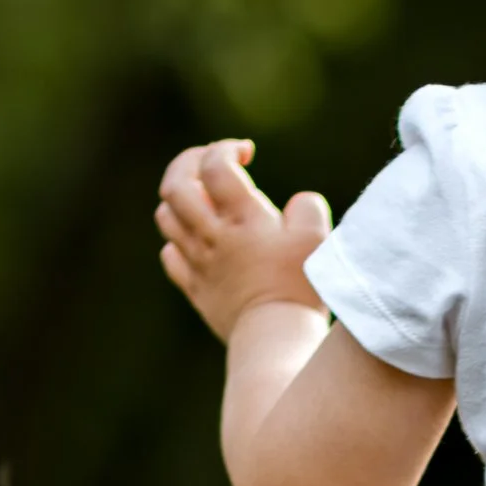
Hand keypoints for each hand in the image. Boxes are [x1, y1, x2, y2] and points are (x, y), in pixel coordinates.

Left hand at [156, 139, 331, 341]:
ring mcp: (199, 263)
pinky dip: (178, 241)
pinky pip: (171, 256)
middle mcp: (212, 236)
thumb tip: (294, 203)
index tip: (246, 152)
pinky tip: (199, 242)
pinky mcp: (197, 289)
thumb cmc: (301, 287)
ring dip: (180, 199)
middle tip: (210, 162)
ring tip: (205, 200)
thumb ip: (307, 208)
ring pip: (166, 217)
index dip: (226, 148)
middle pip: (175, 185)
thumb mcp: (319, 238)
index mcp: (241, 218)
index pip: (215, 165)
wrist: (276, 338)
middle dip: (188, 163)